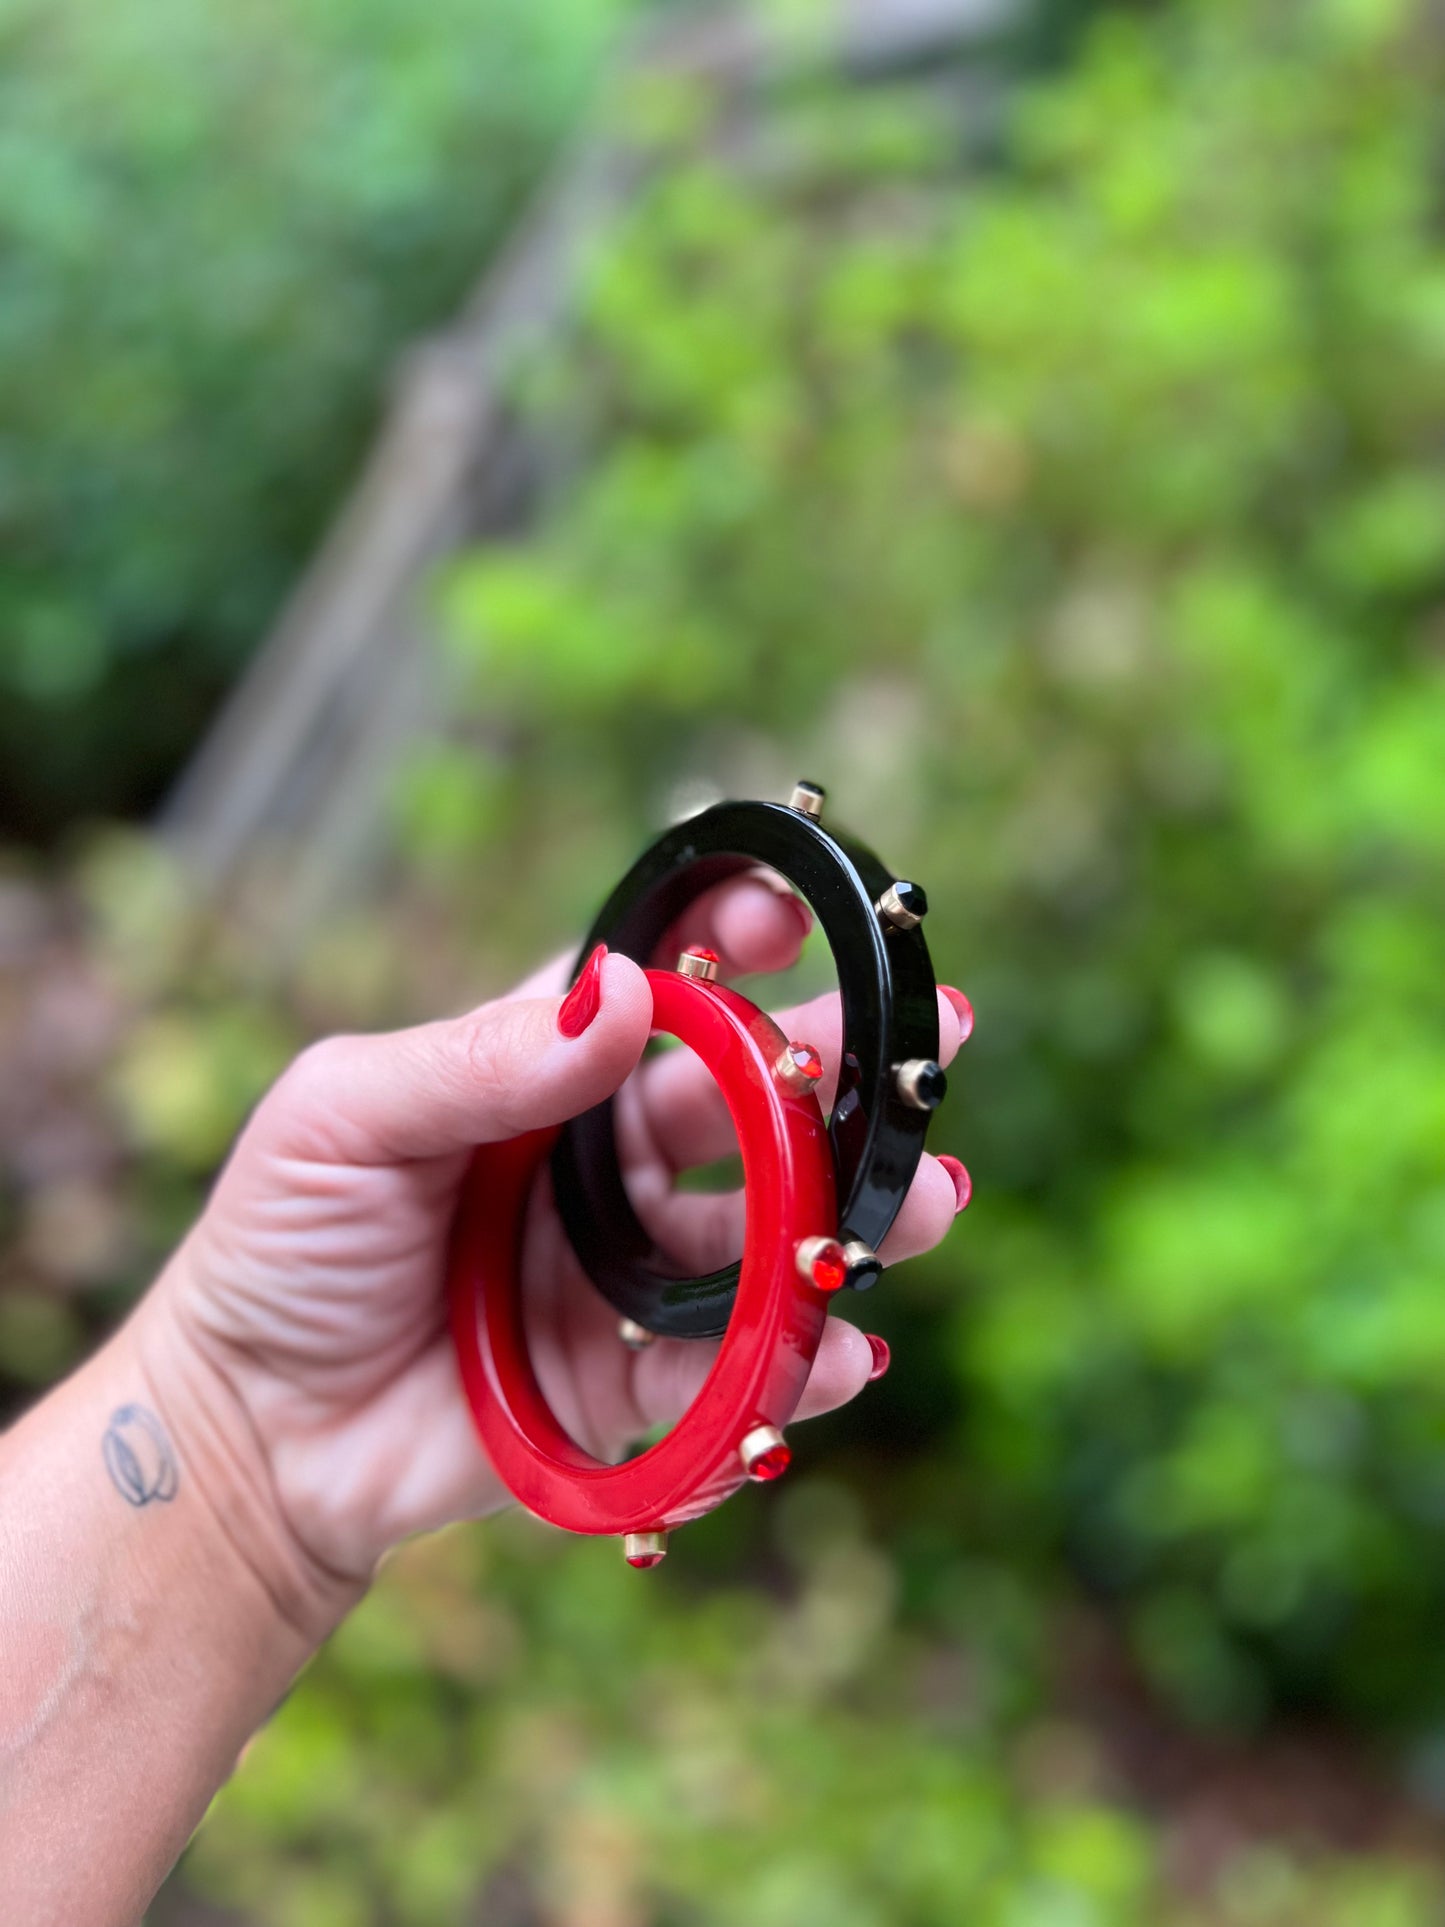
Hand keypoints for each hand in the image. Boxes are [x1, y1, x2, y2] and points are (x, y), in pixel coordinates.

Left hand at [136, 876, 969, 1633]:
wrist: (251, 1430)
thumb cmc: (281, 1245)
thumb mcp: (350, 1118)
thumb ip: (483, 1057)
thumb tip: (626, 992)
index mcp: (540, 1073)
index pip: (658, 991)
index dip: (729, 943)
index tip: (793, 914)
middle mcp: (602, 1161)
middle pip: (747, 1104)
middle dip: (843, 1074)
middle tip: (936, 1043)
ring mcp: (624, 1272)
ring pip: (769, 1230)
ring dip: (857, 1212)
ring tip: (934, 1199)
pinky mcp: (628, 1380)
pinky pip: (731, 1367)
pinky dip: (795, 1359)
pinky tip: (844, 1347)